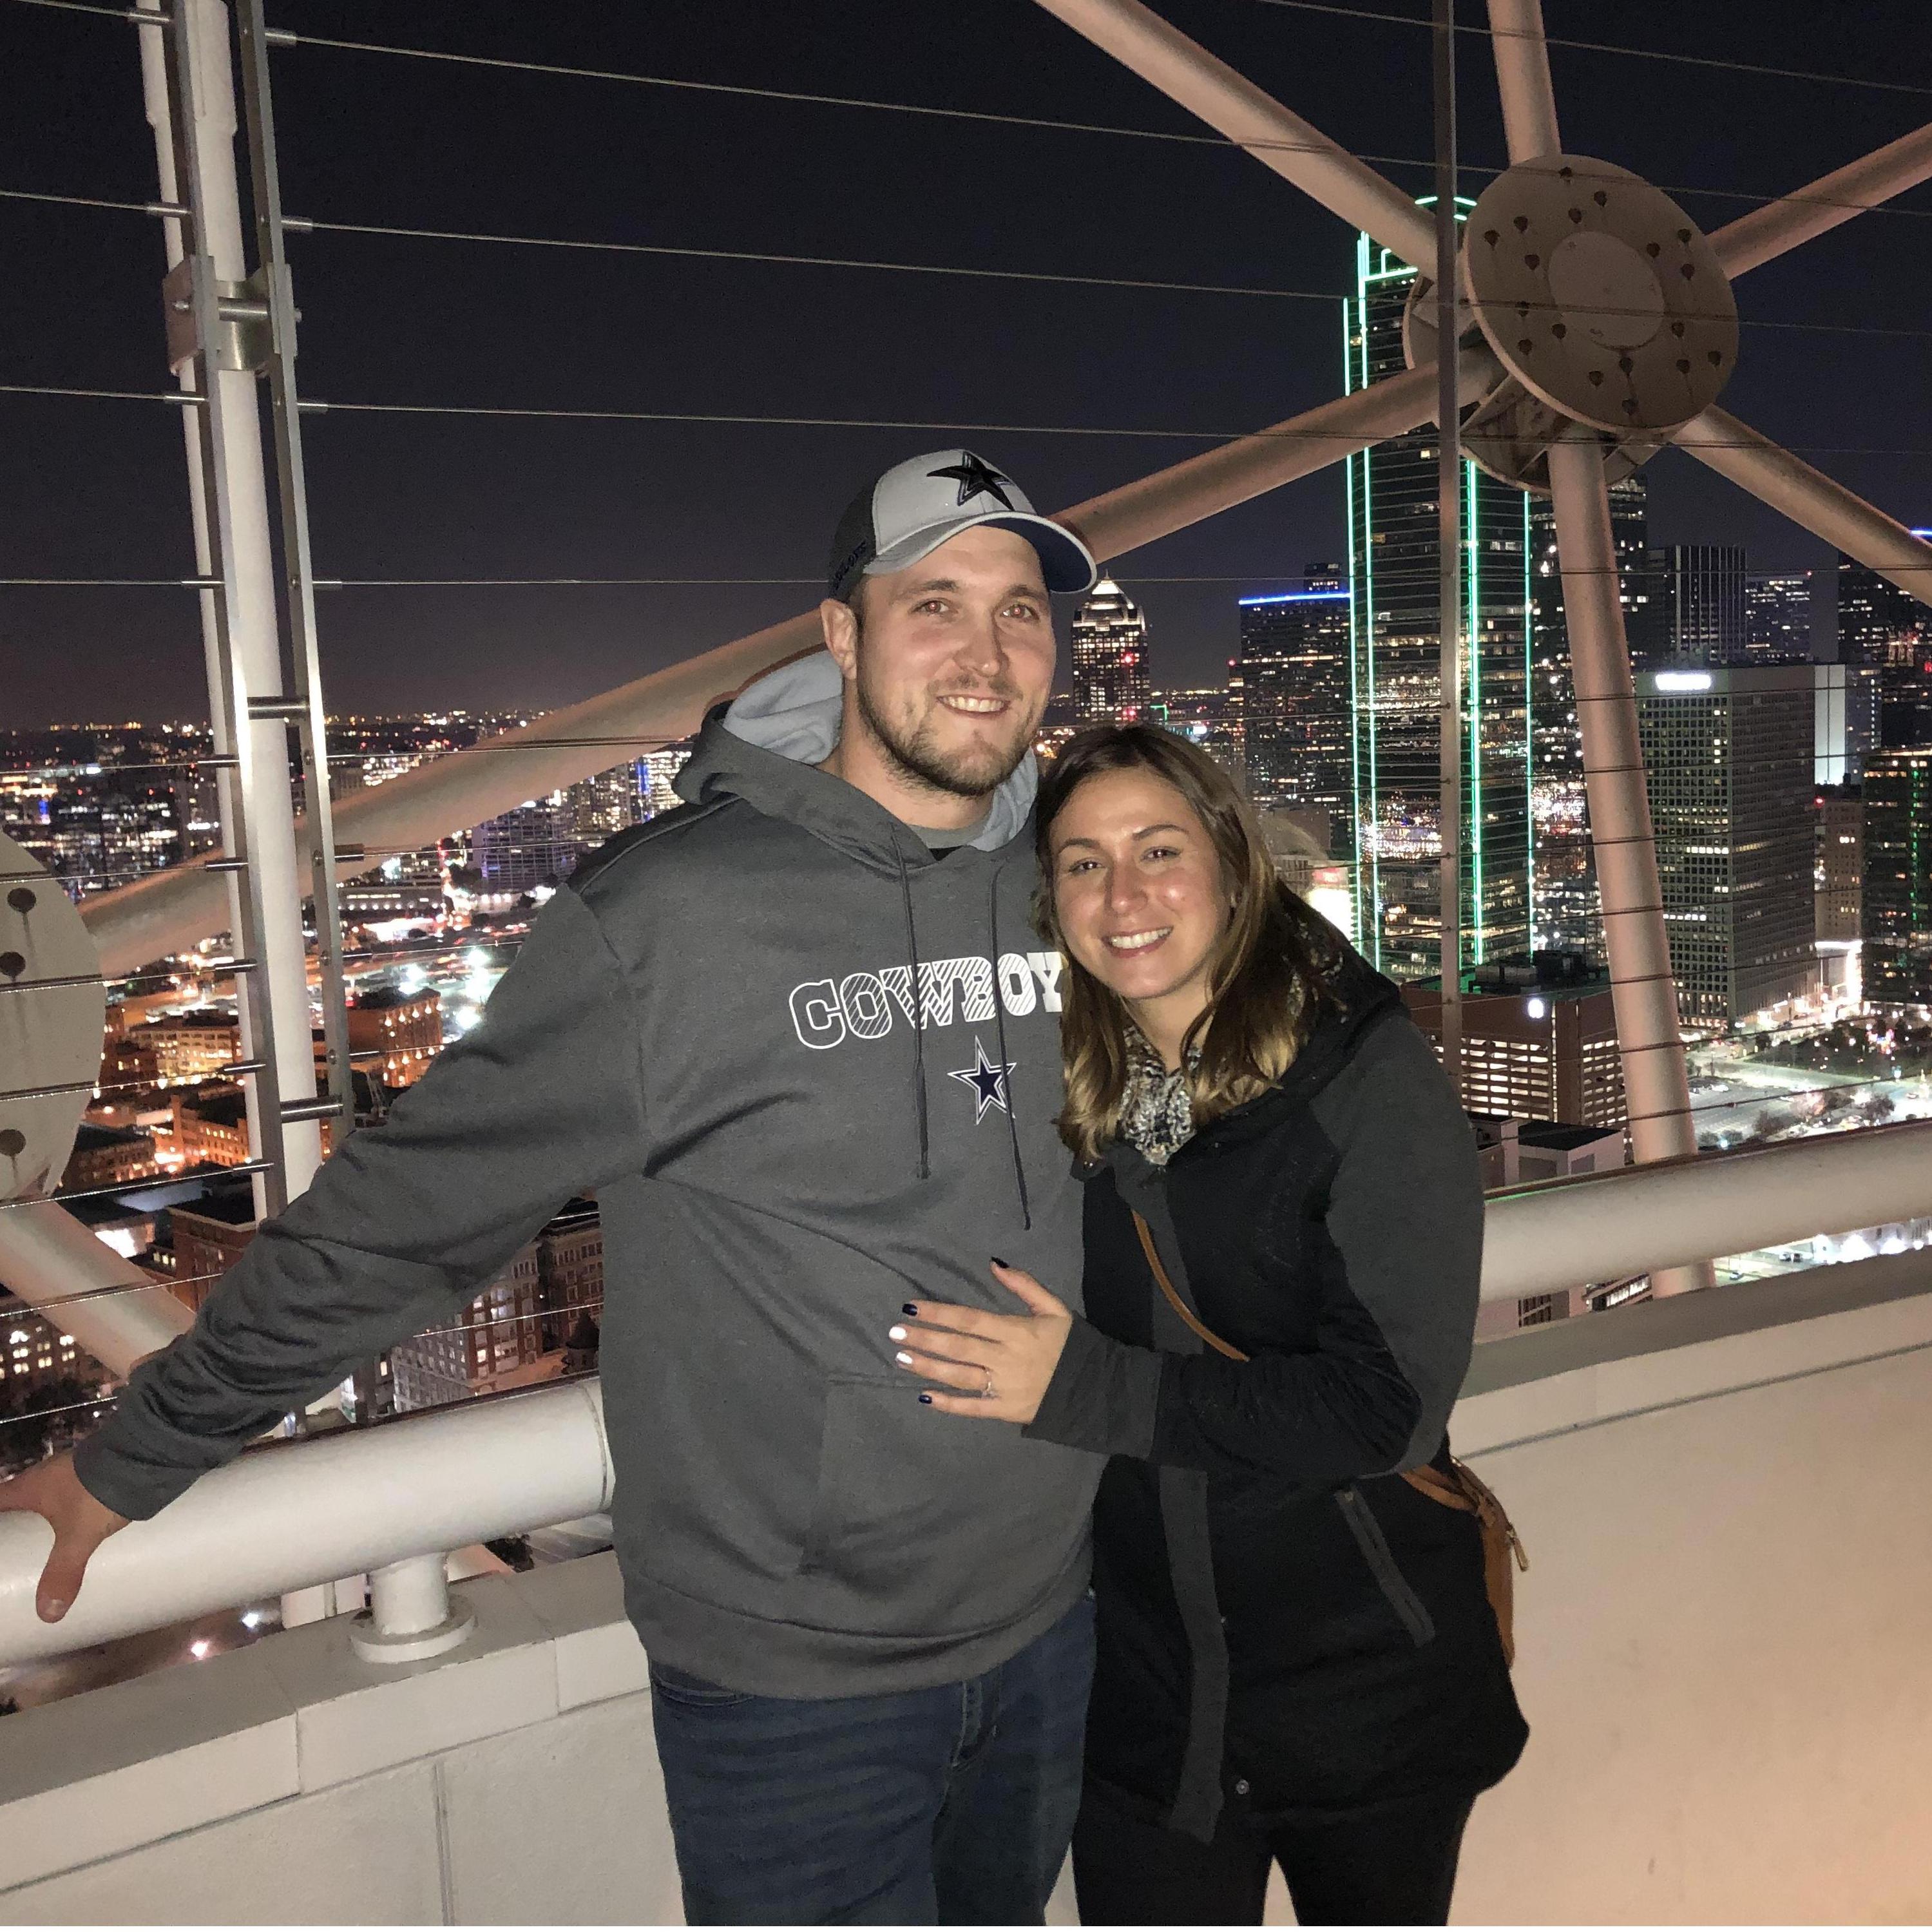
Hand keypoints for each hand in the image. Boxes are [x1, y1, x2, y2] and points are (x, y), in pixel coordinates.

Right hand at [0, 1450, 128, 1622]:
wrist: (145, 1454)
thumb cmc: (98, 1491)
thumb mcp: (78, 1535)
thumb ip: (63, 1572)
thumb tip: (48, 1615)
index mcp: (30, 1486)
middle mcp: (47, 1475)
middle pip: (22, 1501)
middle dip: (17, 1524)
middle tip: (14, 1553)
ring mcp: (74, 1474)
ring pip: (50, 1499)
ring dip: (46, 1519)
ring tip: (43, 1548)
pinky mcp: (98, 1475)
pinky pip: (75, 1497)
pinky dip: (72, 1514)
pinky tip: (79, 1531)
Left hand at [889, 1261, 1072, 1424]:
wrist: (1095, 1388)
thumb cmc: (1071, 1344)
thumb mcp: (1054, 1308)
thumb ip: (1024, 1285)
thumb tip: (994, 1263)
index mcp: (1015, 1330)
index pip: (969, 1319)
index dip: (938, 1313)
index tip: (911, 1308)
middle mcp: (1005, 1358)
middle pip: (957, 1347)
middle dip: (924, 1339)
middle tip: (895, 1334)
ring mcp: (1004, 1386)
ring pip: (959, 1376)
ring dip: (928, 1367)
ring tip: (902, 1359)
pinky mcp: (1006, 1411)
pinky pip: (972, 1408)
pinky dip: (948, 1404)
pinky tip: (924, 1397)